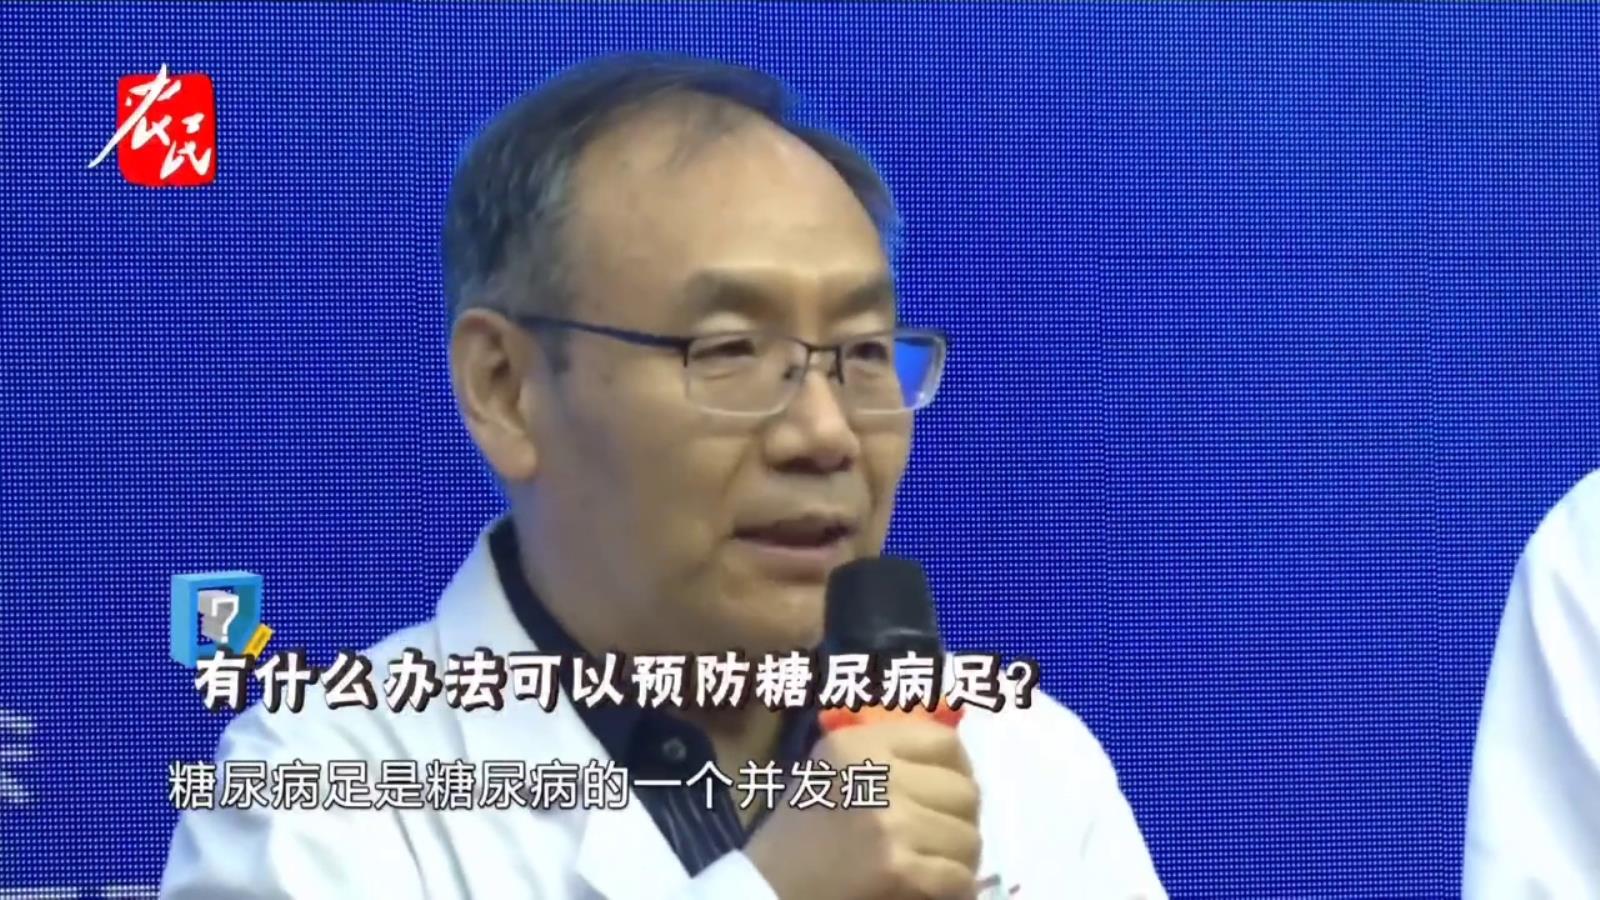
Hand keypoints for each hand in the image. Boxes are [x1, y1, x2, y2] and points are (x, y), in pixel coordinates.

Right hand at [745, 717, 981, 899]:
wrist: (766, 891)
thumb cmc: (798, 836)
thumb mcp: (831, 773)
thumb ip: (886, 758)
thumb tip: (957, 768)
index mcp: (858, 744)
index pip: (945, 743)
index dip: (960, 772)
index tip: (949, 797)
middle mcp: (875, 774)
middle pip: (965, 792)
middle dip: (961, 822)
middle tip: (941, 841)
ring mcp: (888, 820)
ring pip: (969, 838)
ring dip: (957, 861)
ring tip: (932, 867)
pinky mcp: (896, 867)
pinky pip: (958, 877)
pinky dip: (952, 891)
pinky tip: (930, 891)